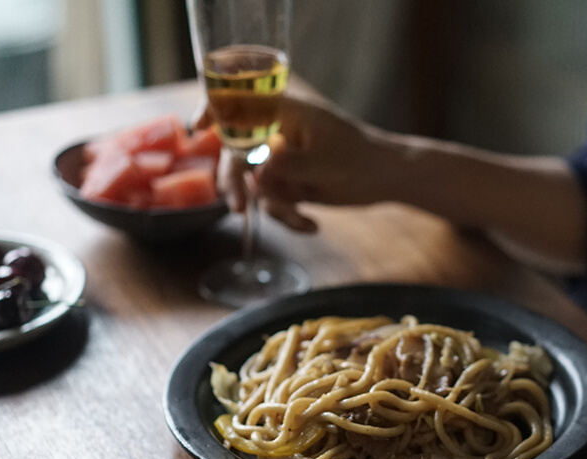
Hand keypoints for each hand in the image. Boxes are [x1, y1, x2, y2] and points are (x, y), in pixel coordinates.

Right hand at [200, 88, 399, 231]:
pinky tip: (312, 226)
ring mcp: (282, 160)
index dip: (214, 111)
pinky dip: (289, 217)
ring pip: (256, 185)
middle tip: (238, 208)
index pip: (240, 104)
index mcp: (285, 112)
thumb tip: (257, 170)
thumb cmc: (362, 160)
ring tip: (304, 220)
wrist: (387, 179)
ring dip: (276, 208)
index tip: (199, 129)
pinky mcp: (290, 183)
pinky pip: (274, 202)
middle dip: (236, 183)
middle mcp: (277, 133)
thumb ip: (289, 165)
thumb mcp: (325, 164)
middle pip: (237, 154)